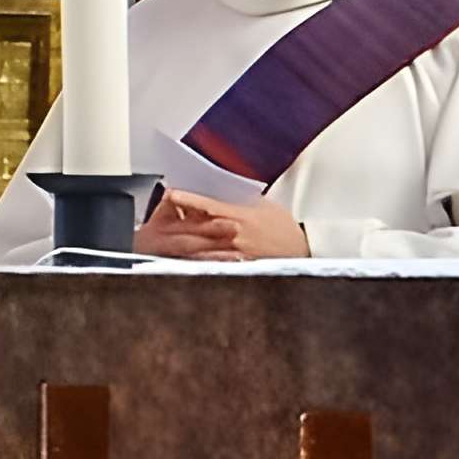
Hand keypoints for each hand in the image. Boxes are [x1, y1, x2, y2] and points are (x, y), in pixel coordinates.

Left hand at [137, 187, 308, 260]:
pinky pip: (210, 263)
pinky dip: (195, 260)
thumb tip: (221, 191)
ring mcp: (232, 253)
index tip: (170, 193)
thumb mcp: (264, 205)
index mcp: (239, 215)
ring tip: (163, 238)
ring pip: (200, 247)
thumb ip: (240, 200)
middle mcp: (232, 234)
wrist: (302, 251)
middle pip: (197, 227)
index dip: (187, 199)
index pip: (206, 205)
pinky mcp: (234, 267)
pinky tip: (180, 257)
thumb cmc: (283, 226)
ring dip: (181, 242)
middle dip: (176, 222)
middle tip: (157, 217)